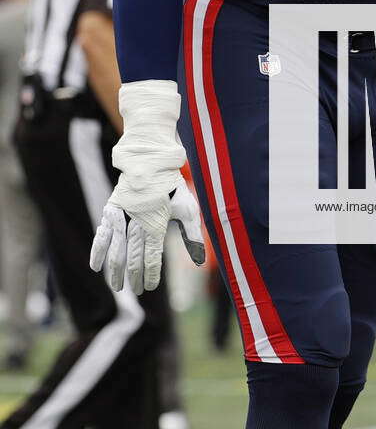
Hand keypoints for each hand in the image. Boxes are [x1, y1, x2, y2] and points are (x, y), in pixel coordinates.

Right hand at [90, 173, 204, 293]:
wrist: (150, 162)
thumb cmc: (172, 186)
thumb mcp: (188, 208)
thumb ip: (192, 235)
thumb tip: (200, 261)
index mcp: (156, 226)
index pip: (152, 258)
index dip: (150, 275)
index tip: (150, 287)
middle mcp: (137, 225)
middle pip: (133, 259)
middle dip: (134, 278)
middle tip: (137, 292)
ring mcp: (122, 219)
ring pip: (116, 253)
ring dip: (115, 272)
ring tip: (117, 287)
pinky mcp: (110, 212)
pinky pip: (101, 236)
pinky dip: (97, 252)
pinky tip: (95, 267)